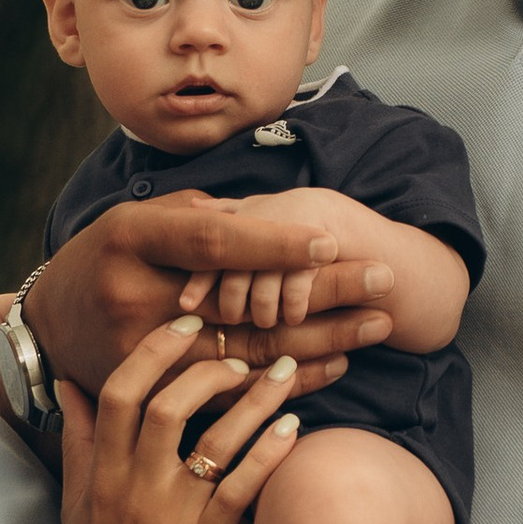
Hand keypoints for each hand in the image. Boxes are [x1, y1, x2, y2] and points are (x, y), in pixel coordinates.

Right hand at [28, 204, 393, 400]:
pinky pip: (232, 398)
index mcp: (130, 241)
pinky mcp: (152, 400)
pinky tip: (333, 369)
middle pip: (244, 302)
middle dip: (321, 294)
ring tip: (376, 325)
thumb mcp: (136, 222)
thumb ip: (197, 215)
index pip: (213, 241)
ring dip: (320, 343)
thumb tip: (265, 217)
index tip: (331, 240)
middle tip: (383, 280)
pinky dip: (286, 385)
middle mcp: (133, 301)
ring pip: (246, 356)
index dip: (274, 243)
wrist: (44, 331)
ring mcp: (141, 358)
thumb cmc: (103, 263)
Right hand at [56, 325, 301, 523]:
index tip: (189, 327)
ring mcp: (169, 519)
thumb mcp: (75, 507)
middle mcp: (131, 490)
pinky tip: (293, 427)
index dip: (155, 351)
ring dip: (252, 400)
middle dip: (208, 367)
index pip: (119, 393)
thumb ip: (78, 444)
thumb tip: (70, 386)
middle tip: (241, 353)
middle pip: (167, 404)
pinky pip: (241, 488)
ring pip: (211, 440)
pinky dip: (268, 452)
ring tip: (283, 375)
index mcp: (99, 476)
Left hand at [168, 189, 347, 336]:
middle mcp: (260, 238)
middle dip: (233, 309)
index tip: (187, 304)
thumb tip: (193, 203)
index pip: (212, 258)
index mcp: (242, 226)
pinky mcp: (312, 265)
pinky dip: (292, 312)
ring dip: (264, 315)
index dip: (199, 283)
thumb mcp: (256, 206)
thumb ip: (225, 210)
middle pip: (235, 285)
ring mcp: (285, 252)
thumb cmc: (287, 216)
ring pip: (263, 298)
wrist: (335, 213)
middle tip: (237, 318)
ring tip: (267, 319)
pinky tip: (294, 316)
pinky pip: (294, 300)